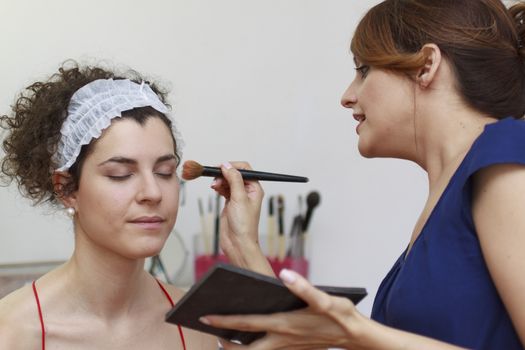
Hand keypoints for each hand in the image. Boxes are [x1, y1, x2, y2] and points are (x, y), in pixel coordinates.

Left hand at [201, 269, 362, 349]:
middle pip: (245, 346)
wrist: (357, 337)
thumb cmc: (341, 317)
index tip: (205, 316)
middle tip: (209, 332)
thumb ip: (304, 288)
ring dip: (238, 347)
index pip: (246, 323)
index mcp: (285, 324)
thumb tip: (285, 275)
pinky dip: (254, 347)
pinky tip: (251, 338)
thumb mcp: (327, 299)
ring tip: (224, 339)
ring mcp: (287, 347)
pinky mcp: (293, 349)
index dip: (224, 321)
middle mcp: (282, 339)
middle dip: (225, 342)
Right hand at [211, 161, 272, 274]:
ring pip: (227, 181)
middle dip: (224, 174)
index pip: (245, 169)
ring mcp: (238, 197)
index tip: (221, 167)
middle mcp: (247, 191)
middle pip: (234, 174)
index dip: (233, 166)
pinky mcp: (230, 203)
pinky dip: (218, 187)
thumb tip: (227, 166)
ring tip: (214, 186)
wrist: (238, 243)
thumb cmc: (244, 226)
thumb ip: (234, 180)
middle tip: (215, 178)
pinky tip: (215, 189)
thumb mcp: (239, 198)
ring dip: (219, 180)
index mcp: (255, 188)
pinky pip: (223, 189)